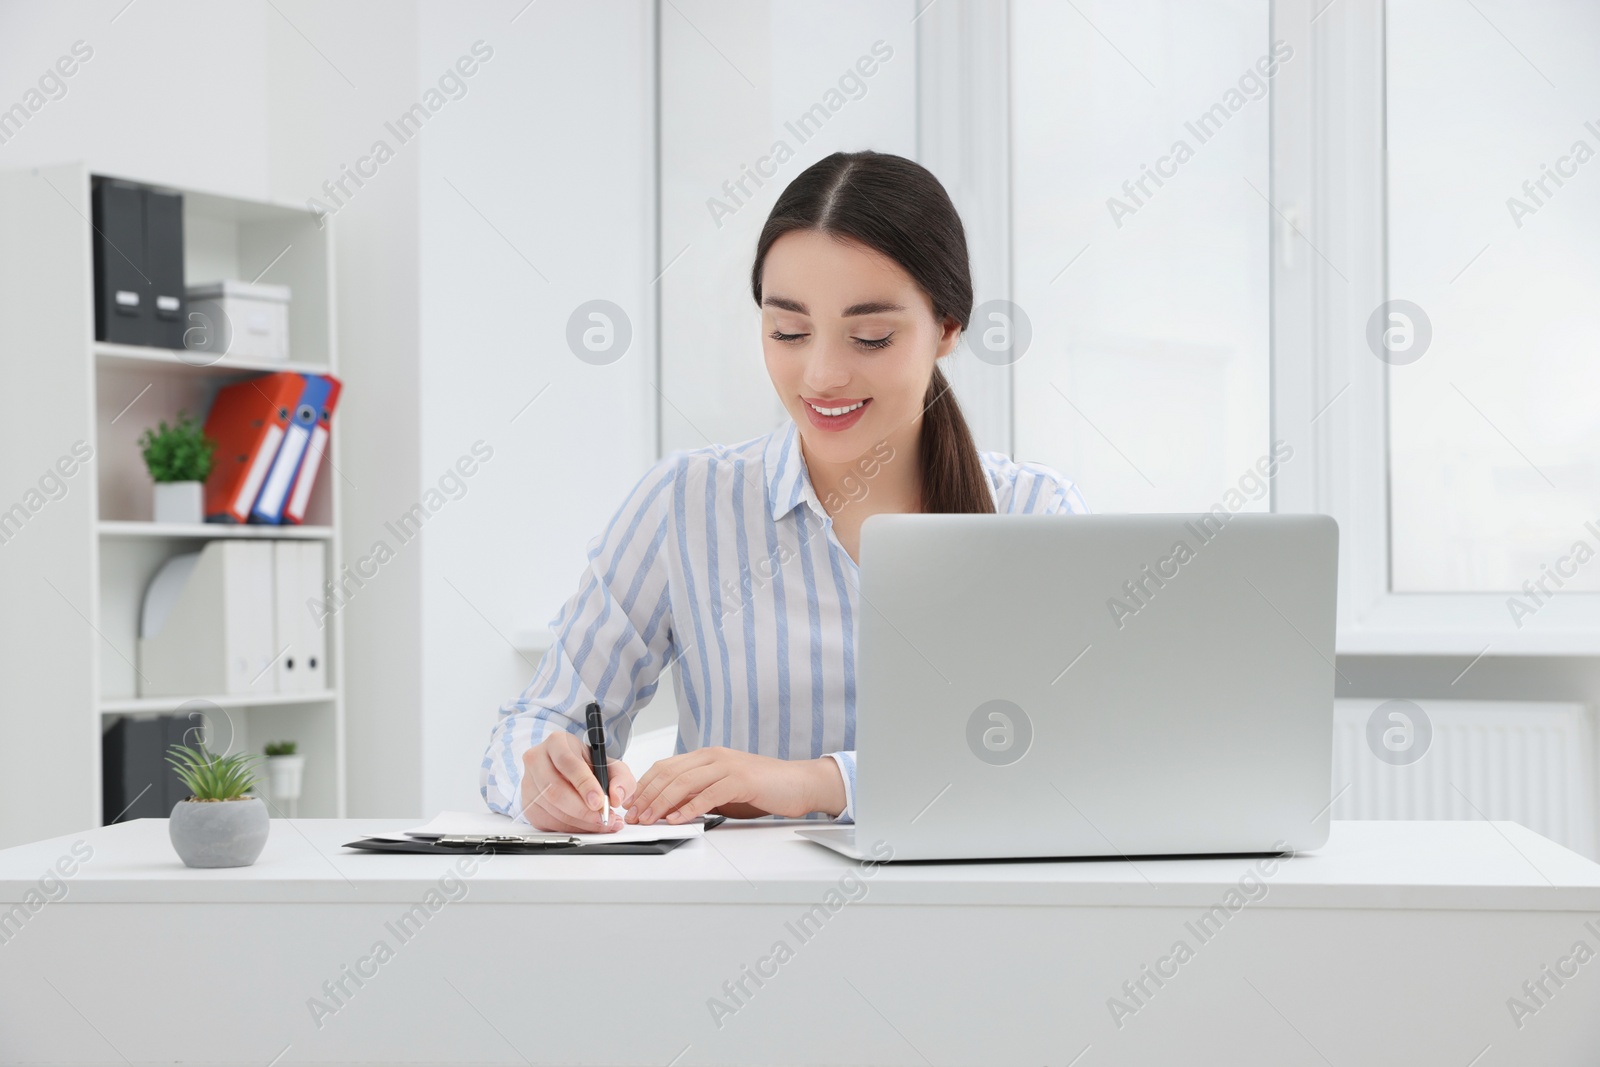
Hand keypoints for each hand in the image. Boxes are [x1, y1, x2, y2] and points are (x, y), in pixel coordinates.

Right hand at [520, 731, 635, 832]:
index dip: (584, 784)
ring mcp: (528, 783)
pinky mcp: (527, 804)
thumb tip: (615, 796)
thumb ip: (621, 778)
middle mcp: (537, 760)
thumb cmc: (589, 766)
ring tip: (600, 822)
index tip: (599, 801)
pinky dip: (569, 827)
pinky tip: (584, 824)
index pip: (567, 763)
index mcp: (557, 742)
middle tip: (603, 817)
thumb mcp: (612, 765)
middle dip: (582, 810)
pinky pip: (547, 822)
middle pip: (555, 790)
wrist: (572, 772)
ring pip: (551, 809)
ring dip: (579, 822)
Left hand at [627, 748, 845, 824]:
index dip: (644, 787)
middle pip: (669, 773)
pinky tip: (677, 819)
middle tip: (634, 816)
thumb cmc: (762, 788)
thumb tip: (669, 808)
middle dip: (647, 796)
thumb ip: (698, 795)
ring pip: (684, 782)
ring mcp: (727, 766)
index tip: (631, 806)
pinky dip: (690, 808)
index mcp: (706, 756)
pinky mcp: (741, 780)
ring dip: (662, 803)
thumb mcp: (723, 791)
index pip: (665, 767)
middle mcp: (713, 756)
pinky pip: (709, 793)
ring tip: (650, 820)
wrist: (798, 783)